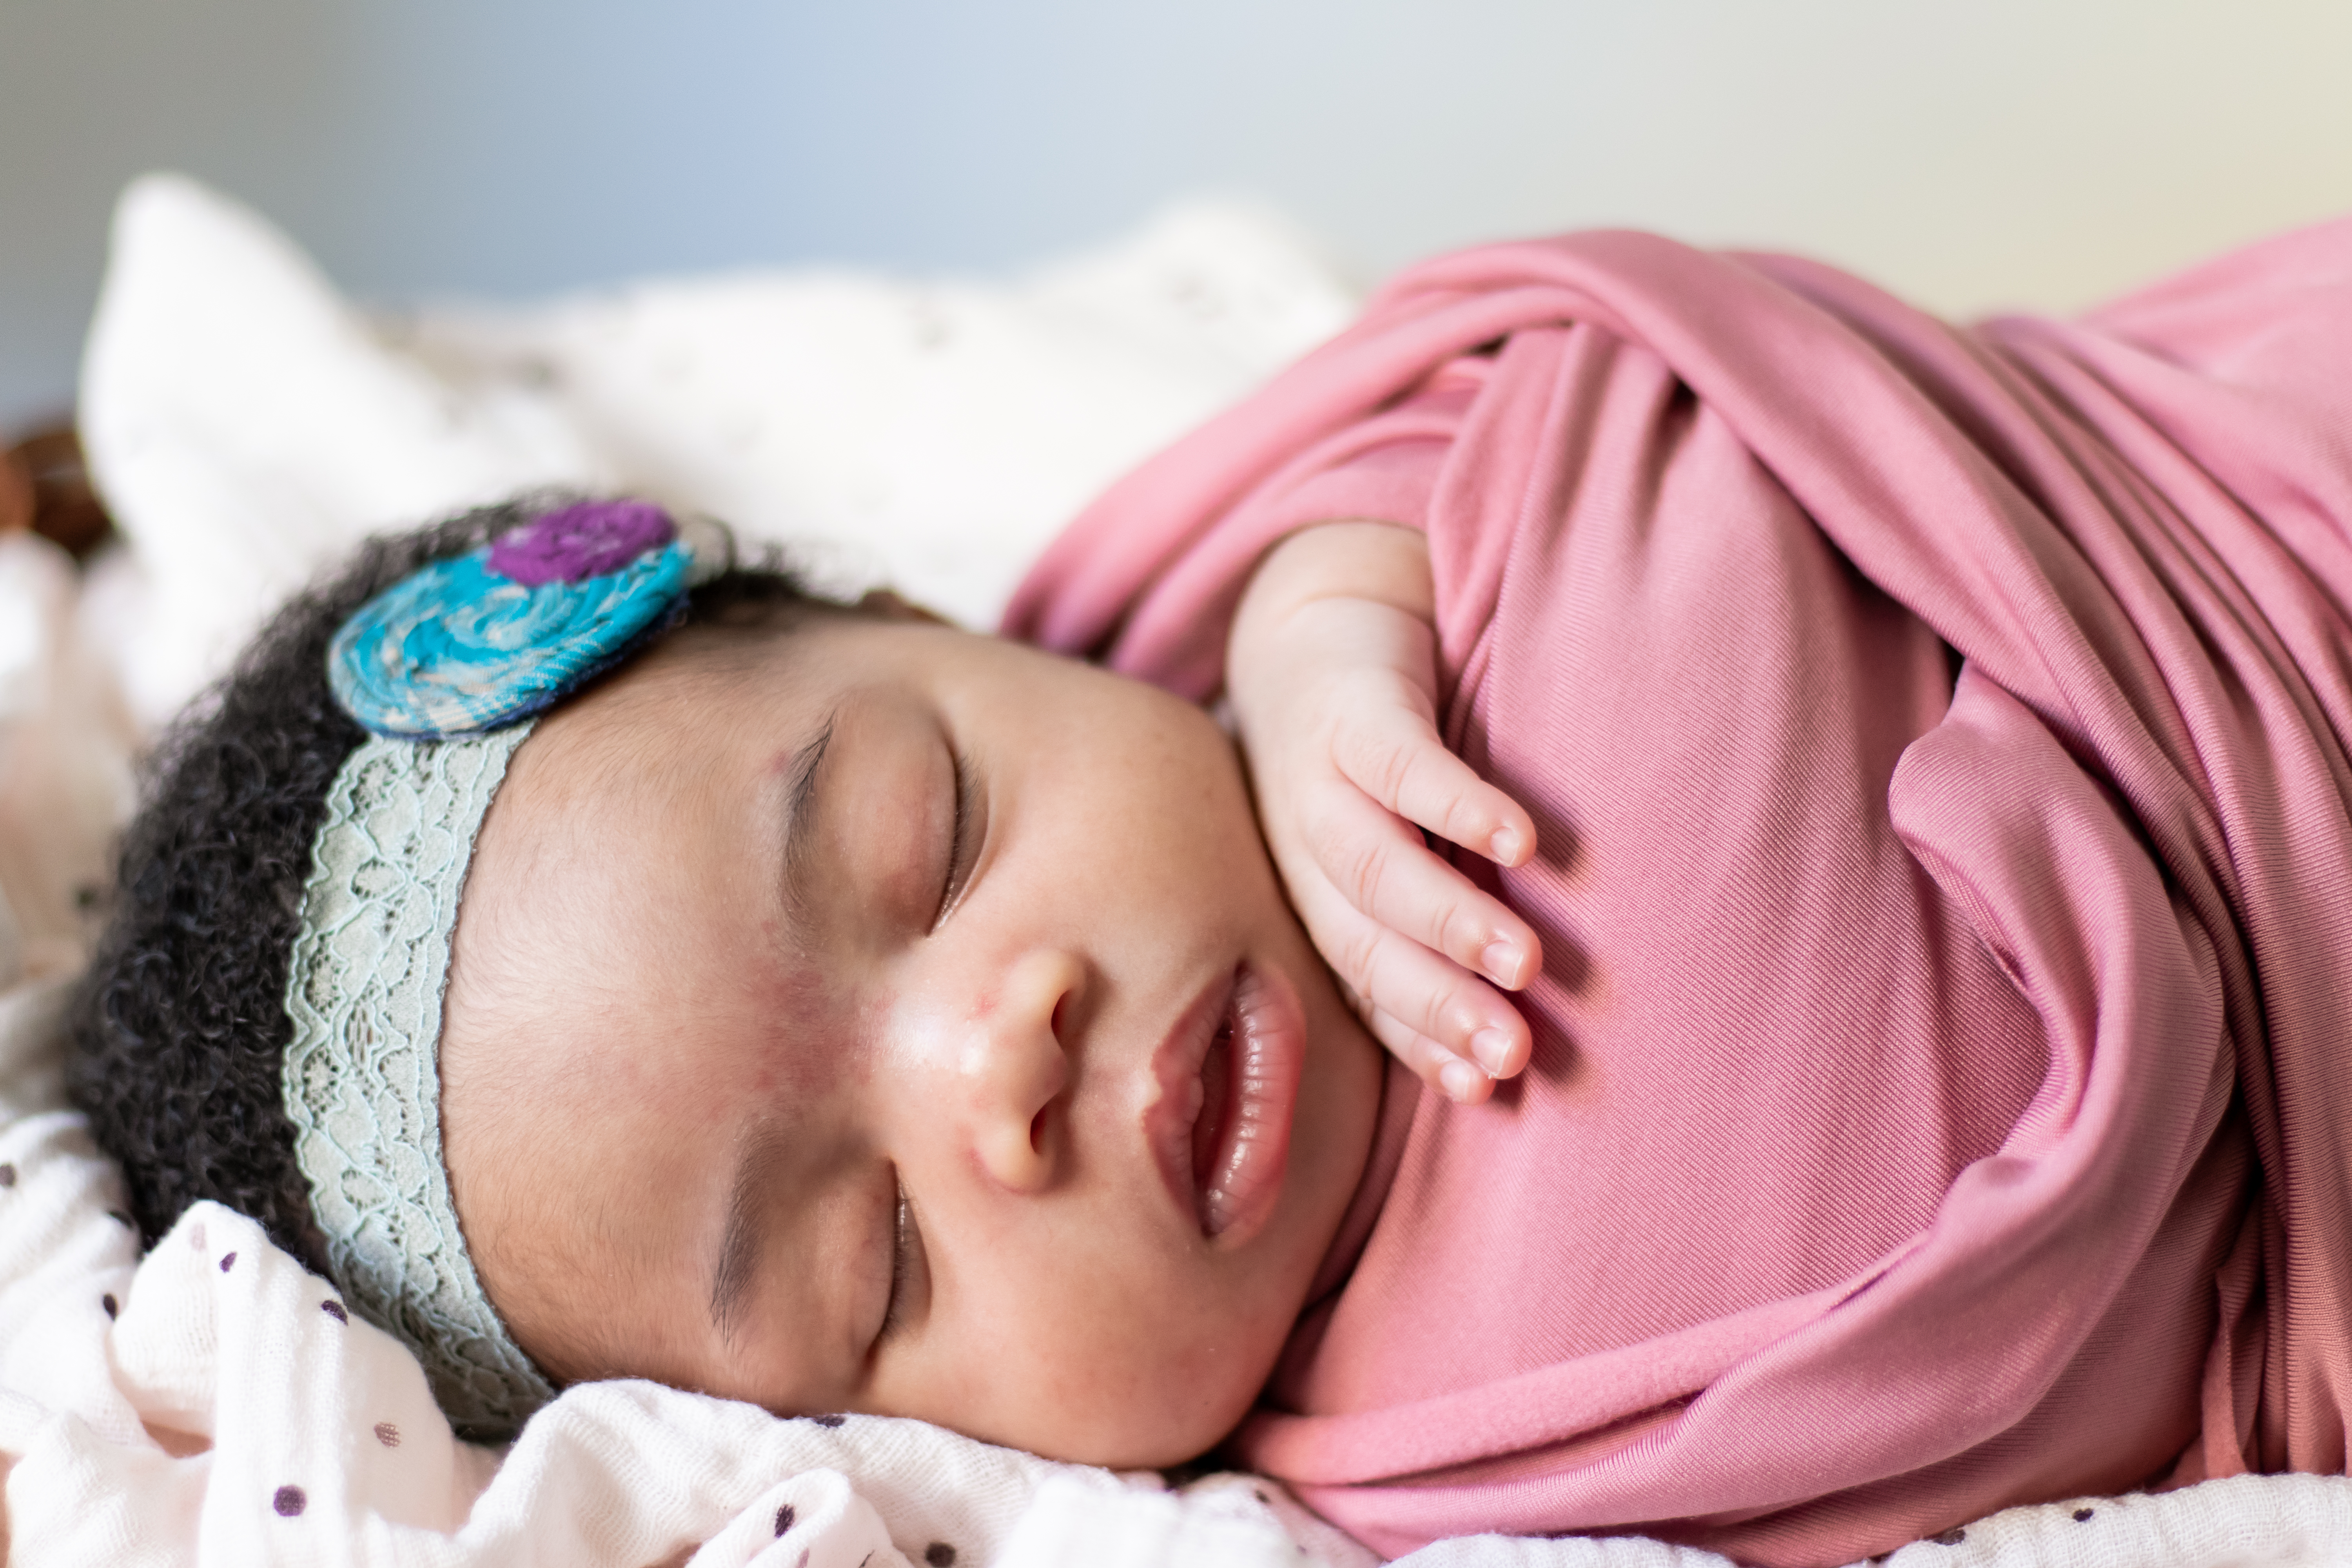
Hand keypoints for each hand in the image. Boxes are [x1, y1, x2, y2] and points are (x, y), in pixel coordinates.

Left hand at [1225, 522, 1539, 1102]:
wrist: (1308, 630)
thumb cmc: (1369, 766)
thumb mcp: (1392, 845)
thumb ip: (1437, 920)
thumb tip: (1522, 1015)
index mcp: (1320, 900)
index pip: (1367, 990)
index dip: (1422, 1042)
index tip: (1489, 1090)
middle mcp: (1307, 854)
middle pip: (1364, 945)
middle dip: (1439, 1004)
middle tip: (1515, 1050)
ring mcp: (1320, 780)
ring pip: (1374, 867)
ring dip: (1449, 920)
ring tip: (1523, 962)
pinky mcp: (1351, 709)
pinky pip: (1402, 764)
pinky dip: (1456, 806)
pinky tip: (1517, 843)